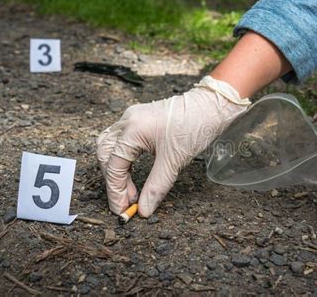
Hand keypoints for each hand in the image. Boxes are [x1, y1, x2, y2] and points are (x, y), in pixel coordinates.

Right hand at [97, 76, 249, 216]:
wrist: (210, 106)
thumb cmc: (194, 127)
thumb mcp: (174, 161)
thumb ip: (156, 187)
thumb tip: (144, 209)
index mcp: (133, 129)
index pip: (114, 165)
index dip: (116, 191)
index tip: (122, 210)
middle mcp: (127, 121)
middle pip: (106, 155)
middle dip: (114, 180)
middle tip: (127, 201)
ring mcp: (132, 118)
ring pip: (110, 147)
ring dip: (116, 170)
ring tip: (130, 190)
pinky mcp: (139, 120)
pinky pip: (121, 141)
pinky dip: (123, 159)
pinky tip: (132, 173)